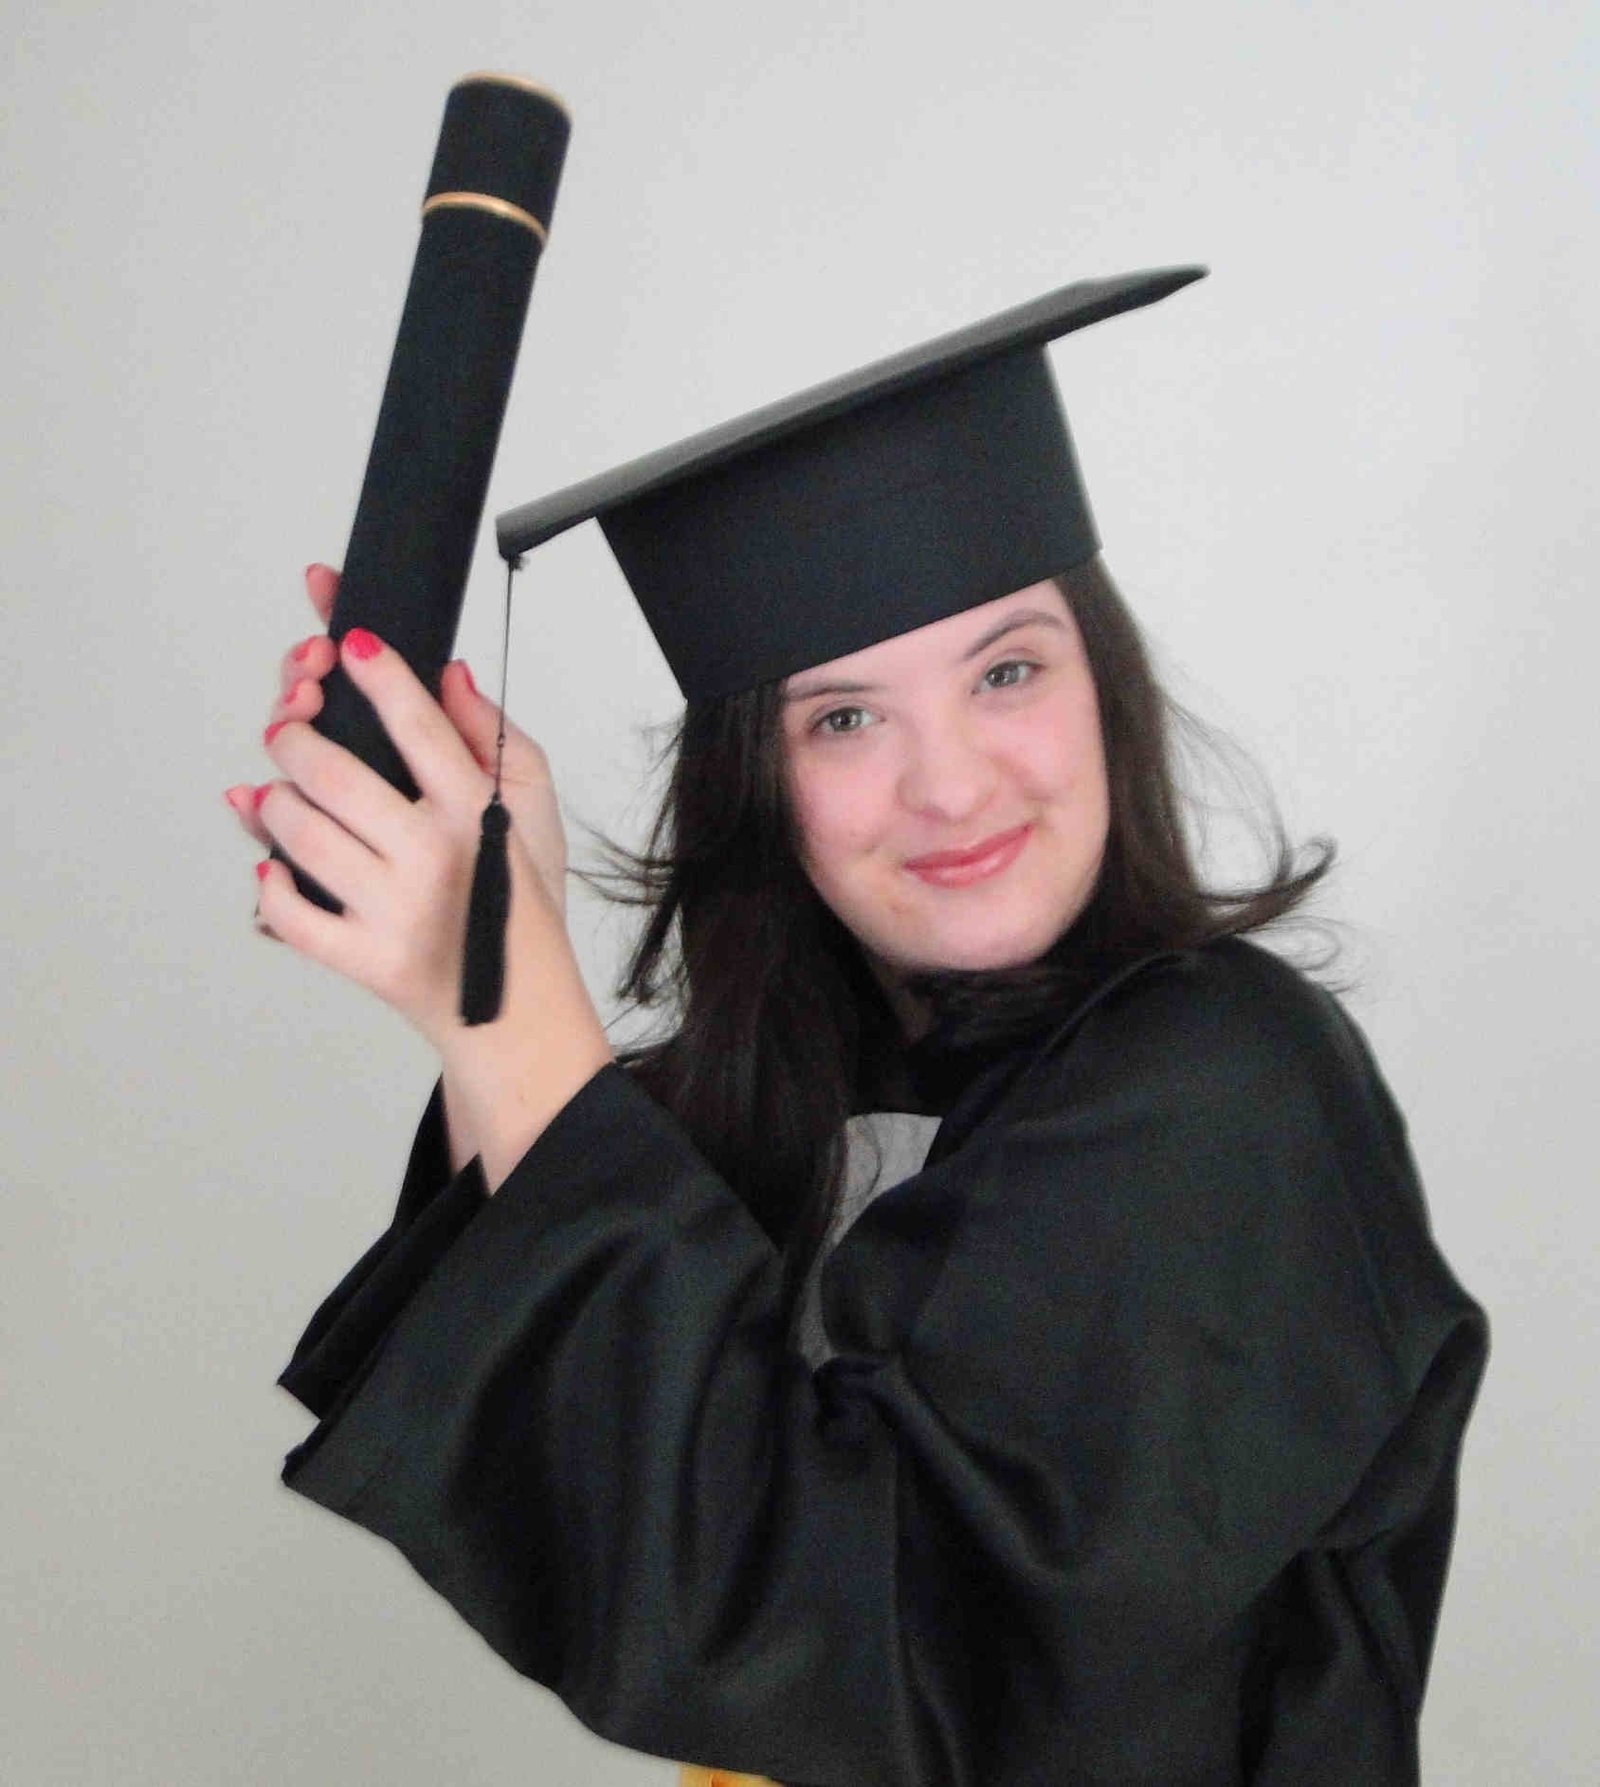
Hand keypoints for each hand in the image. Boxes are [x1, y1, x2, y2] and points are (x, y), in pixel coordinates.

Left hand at [227, 564, 574, 1052]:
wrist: (520, 1010)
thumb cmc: (520, 904)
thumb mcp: (531, 813)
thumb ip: (493, 739)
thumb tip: (450, 676)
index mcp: (475, 812)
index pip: (419, 726)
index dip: (378, 675)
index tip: (348, 641)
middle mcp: (434, 858)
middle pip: (332, 772)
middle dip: (292, 733)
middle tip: (287, 727)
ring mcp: (395, 911)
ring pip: (299, 833)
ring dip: (272, 802)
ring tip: (278, 796)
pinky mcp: (365, 960)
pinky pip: (290, 914)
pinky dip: (268, 884)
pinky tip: (272, 865)